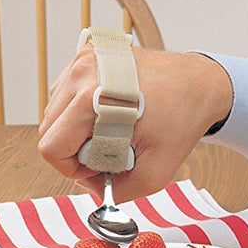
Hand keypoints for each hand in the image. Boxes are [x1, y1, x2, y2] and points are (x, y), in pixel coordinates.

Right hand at [38, 46, 232, 202]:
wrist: (199, 84)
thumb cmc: (182, 121)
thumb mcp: (155, 172)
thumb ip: (117, 191)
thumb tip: (90, 185)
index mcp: (92, 97)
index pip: (51, 148)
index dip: (71, 169)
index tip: (98, 169)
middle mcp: (81, 72)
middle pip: (49, 131)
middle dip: (74, 152)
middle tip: (107, 153)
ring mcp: (84, 60)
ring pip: (54, 113)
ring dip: (75, 133)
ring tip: (110, 133)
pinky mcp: (88, 56)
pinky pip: (66, 96)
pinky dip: (79, 114)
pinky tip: (106, 116)